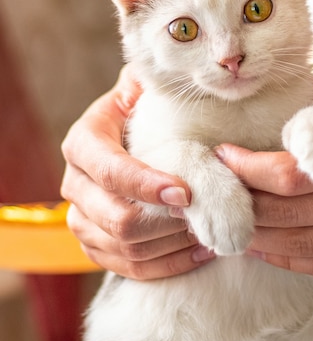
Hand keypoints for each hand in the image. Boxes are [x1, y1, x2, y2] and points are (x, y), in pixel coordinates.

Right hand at [61, 65, 214, 278]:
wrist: (127, 142)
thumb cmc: (143, 112)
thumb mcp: (143, 89)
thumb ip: (151, 81)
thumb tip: (175, 72)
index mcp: (83, 143)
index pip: (110, 170)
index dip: (146, 184)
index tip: (186, 191)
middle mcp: (75, 184)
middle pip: (116, 219)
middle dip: (166, 222)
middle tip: (205, 215)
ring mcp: (82, 218)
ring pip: (123, 248)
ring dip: (171, 245)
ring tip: (209, 233)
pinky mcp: (96, 244)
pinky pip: (127, 268)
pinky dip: (166, 265)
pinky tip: (199, 252)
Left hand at [217, 63, 312, 277]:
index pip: (295, 174)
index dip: (250, 169)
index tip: (225, 157)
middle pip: (291, 212)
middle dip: (244, 200)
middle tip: (215, 186)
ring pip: (306, 244)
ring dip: (260, 234)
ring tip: (229, 218)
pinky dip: (294, 260)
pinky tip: (269, 250)